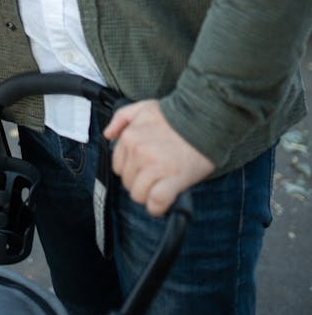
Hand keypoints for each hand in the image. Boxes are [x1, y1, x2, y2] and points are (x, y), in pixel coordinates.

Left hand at [104, 99, 213, 216]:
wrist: (205, 120)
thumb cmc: (175, 116)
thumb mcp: (144, 107)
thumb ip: (121, 118)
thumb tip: (108, 135)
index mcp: (130, 137)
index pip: (118, 166)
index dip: (131, 170)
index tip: (144, 167)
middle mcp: (139, 151)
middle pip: (128, 183)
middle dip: (140, 182)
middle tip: (157, 174)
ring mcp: (155, 166)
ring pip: (139, 195)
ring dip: (149, 195)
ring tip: (162, 185)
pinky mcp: (173, 179)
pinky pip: (156, 202)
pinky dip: (158, 207)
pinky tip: (164, 202)